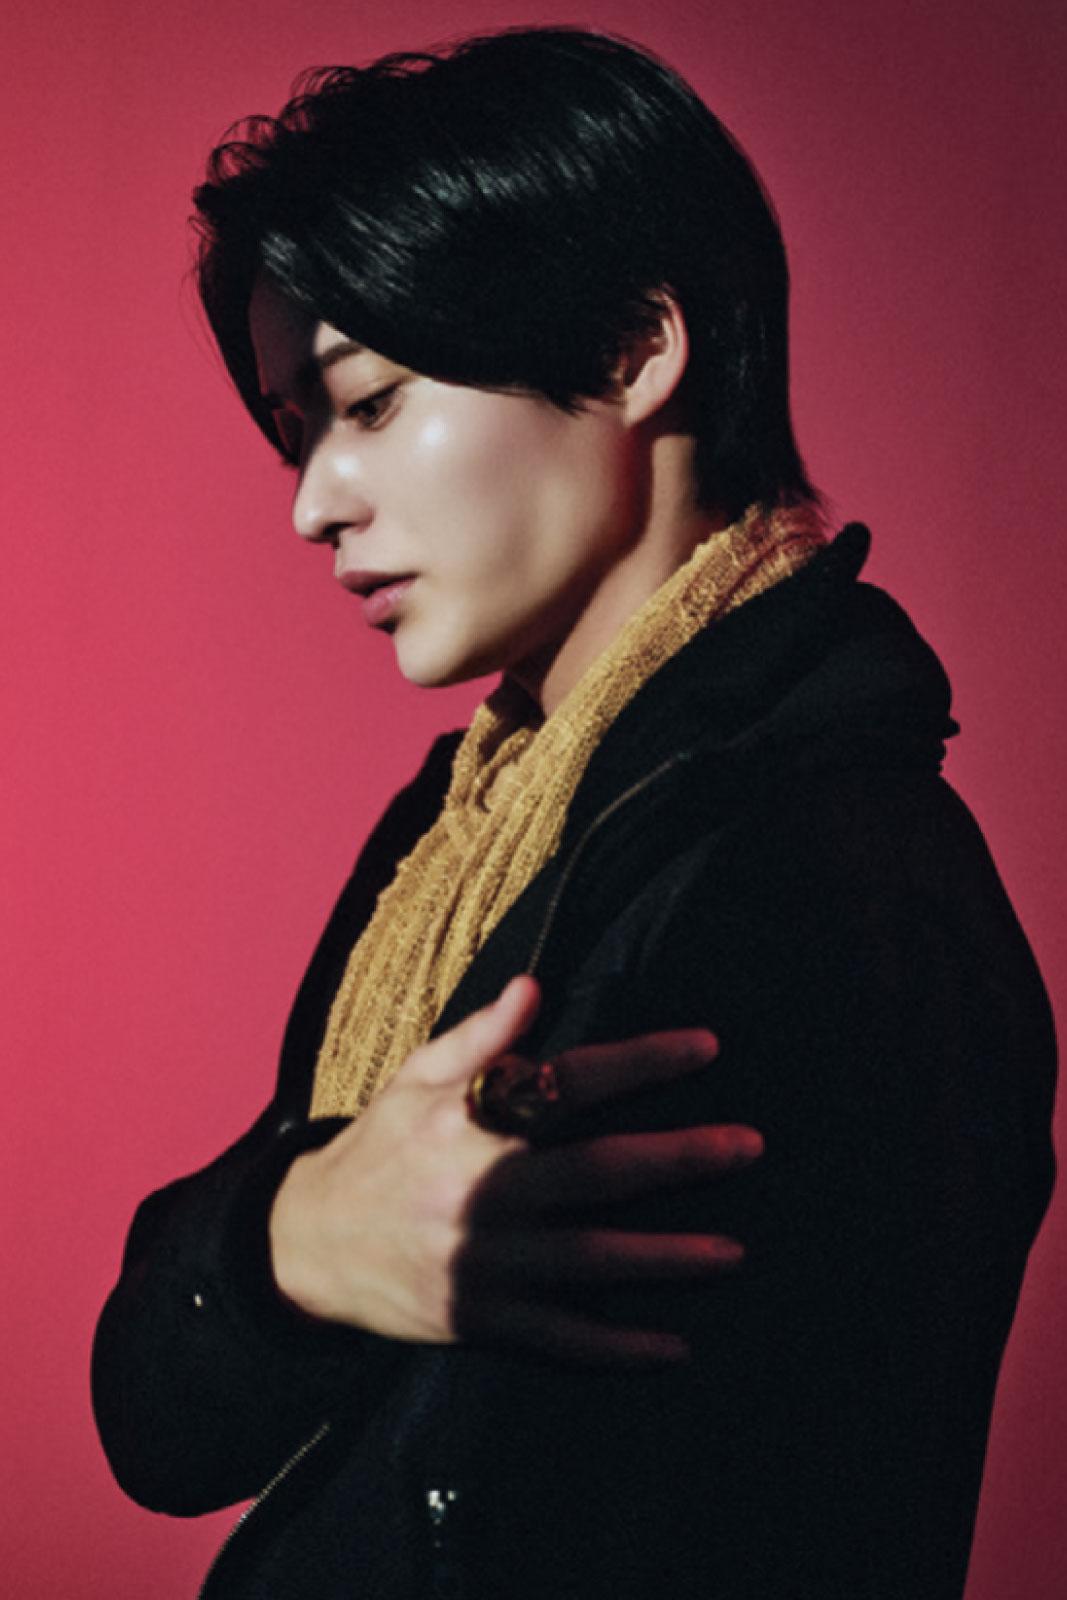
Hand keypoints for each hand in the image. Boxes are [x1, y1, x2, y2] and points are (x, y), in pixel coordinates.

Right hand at [269, 975, 762, 1364]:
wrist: (308, 1246)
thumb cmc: (379, 1147)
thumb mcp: (414, 1079)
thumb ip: (479, 1037)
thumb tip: (536, 986)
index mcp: (467, 1123)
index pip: (570, 1083)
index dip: (642, 1063)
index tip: (708, 1047)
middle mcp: (479, 1192)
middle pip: (597, 1173)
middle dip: (679, 1159)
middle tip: (749, 1146)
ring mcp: (481, 1264)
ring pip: (591, 1260)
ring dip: (667, 1258)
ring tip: (734, 1252)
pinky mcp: (478, 1321)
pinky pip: (559, 1340)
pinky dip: (617, 1350)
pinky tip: (673, 1347)